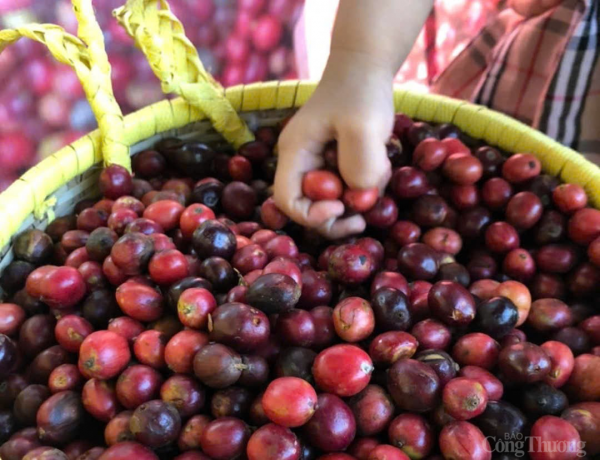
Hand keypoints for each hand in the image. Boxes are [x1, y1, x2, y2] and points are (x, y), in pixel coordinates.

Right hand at [274, 51, 393, 238]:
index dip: (312, 215)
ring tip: (380, 169)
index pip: (288, 202)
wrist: (366, 63)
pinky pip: (350, 185)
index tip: (342, 208)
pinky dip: (367, 183)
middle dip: (339, 214)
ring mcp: (320, 162)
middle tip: (365, 212)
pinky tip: (381, 161)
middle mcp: (302, 163)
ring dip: (360, 195)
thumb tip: (360, 196)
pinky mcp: (338, 160)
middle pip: (310, 207)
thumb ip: (360, 164)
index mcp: (294, 154)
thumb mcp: (363, 126)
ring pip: (335, 199)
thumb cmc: (360, 90)